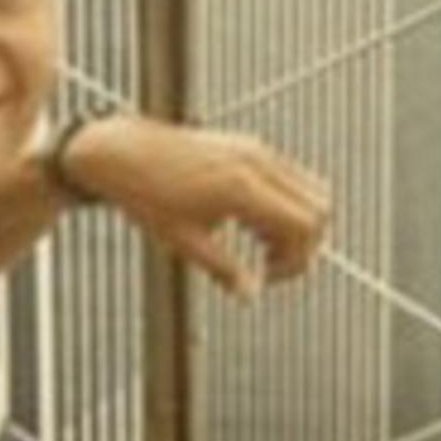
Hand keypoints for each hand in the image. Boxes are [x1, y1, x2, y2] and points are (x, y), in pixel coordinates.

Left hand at [64, 117, 333, 300]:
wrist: (120, 151)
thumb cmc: (146, 195)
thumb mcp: (184, 242)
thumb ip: (224, 270)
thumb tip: (251, 295)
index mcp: (242, 188)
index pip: (306, 225)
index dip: (298, 261)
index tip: (269, 277)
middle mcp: (257, 163)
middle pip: (320, 207)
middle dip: (305, 243)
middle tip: (270, 265)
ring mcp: (255, 149)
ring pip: (310, 189)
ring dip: (295, 223)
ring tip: (258, 244)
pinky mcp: (248, 145)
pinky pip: (289, 176)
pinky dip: (283, 204)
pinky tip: (249, 222)